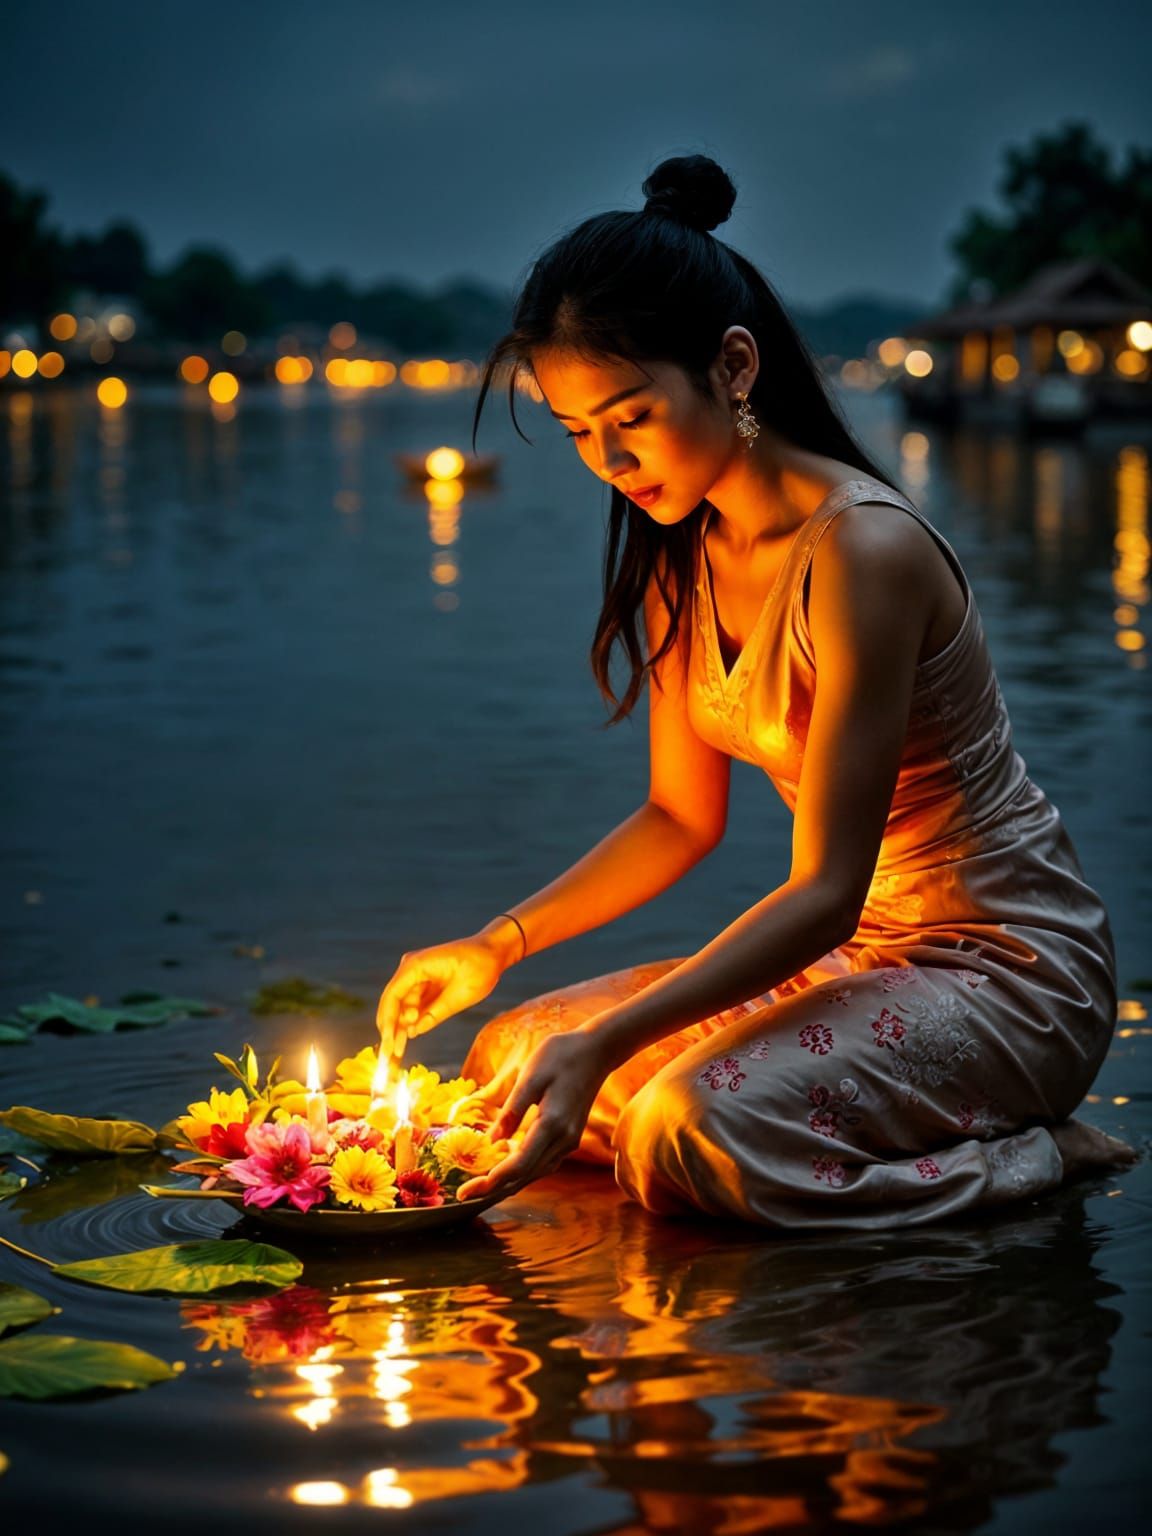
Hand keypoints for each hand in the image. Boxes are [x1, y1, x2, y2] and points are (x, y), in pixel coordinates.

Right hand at [377, 931, 509, 1057]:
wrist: (494, 951)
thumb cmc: (481, 967)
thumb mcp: (461, 994)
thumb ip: (436, 1013)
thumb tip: (414, 1031)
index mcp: (416, 965)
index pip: (393, 995)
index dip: (388, 1021)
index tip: (388, 1043)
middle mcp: (411, 969)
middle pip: (393, 1003)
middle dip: (390, 1029)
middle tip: (387, 1056)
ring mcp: (417, 977)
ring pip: (402, 1007)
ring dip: (398, 1029)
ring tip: (394, 1054)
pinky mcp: (425, 986)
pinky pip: (413, 1006)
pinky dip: (409, 1023)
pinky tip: (403, 1041)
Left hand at [456, 1029, 608, 1201]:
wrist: (597, 1050)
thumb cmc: (560, 1056)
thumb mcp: (531, 1075)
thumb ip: (512, 1110)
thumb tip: (491, 1141)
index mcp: (552, 1124)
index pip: (518, 1165)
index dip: (491, 1181)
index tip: (465, 1192)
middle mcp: (563, 1139)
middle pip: (525, 1175)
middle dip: (493, 1188)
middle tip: (463, 1194)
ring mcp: (569, 1140)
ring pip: (535, 1173)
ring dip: (508, 1182)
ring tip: (480, 1187)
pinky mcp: (569, 1137)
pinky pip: (543, 1163)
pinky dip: (522, 1171)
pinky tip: (507, 1168)